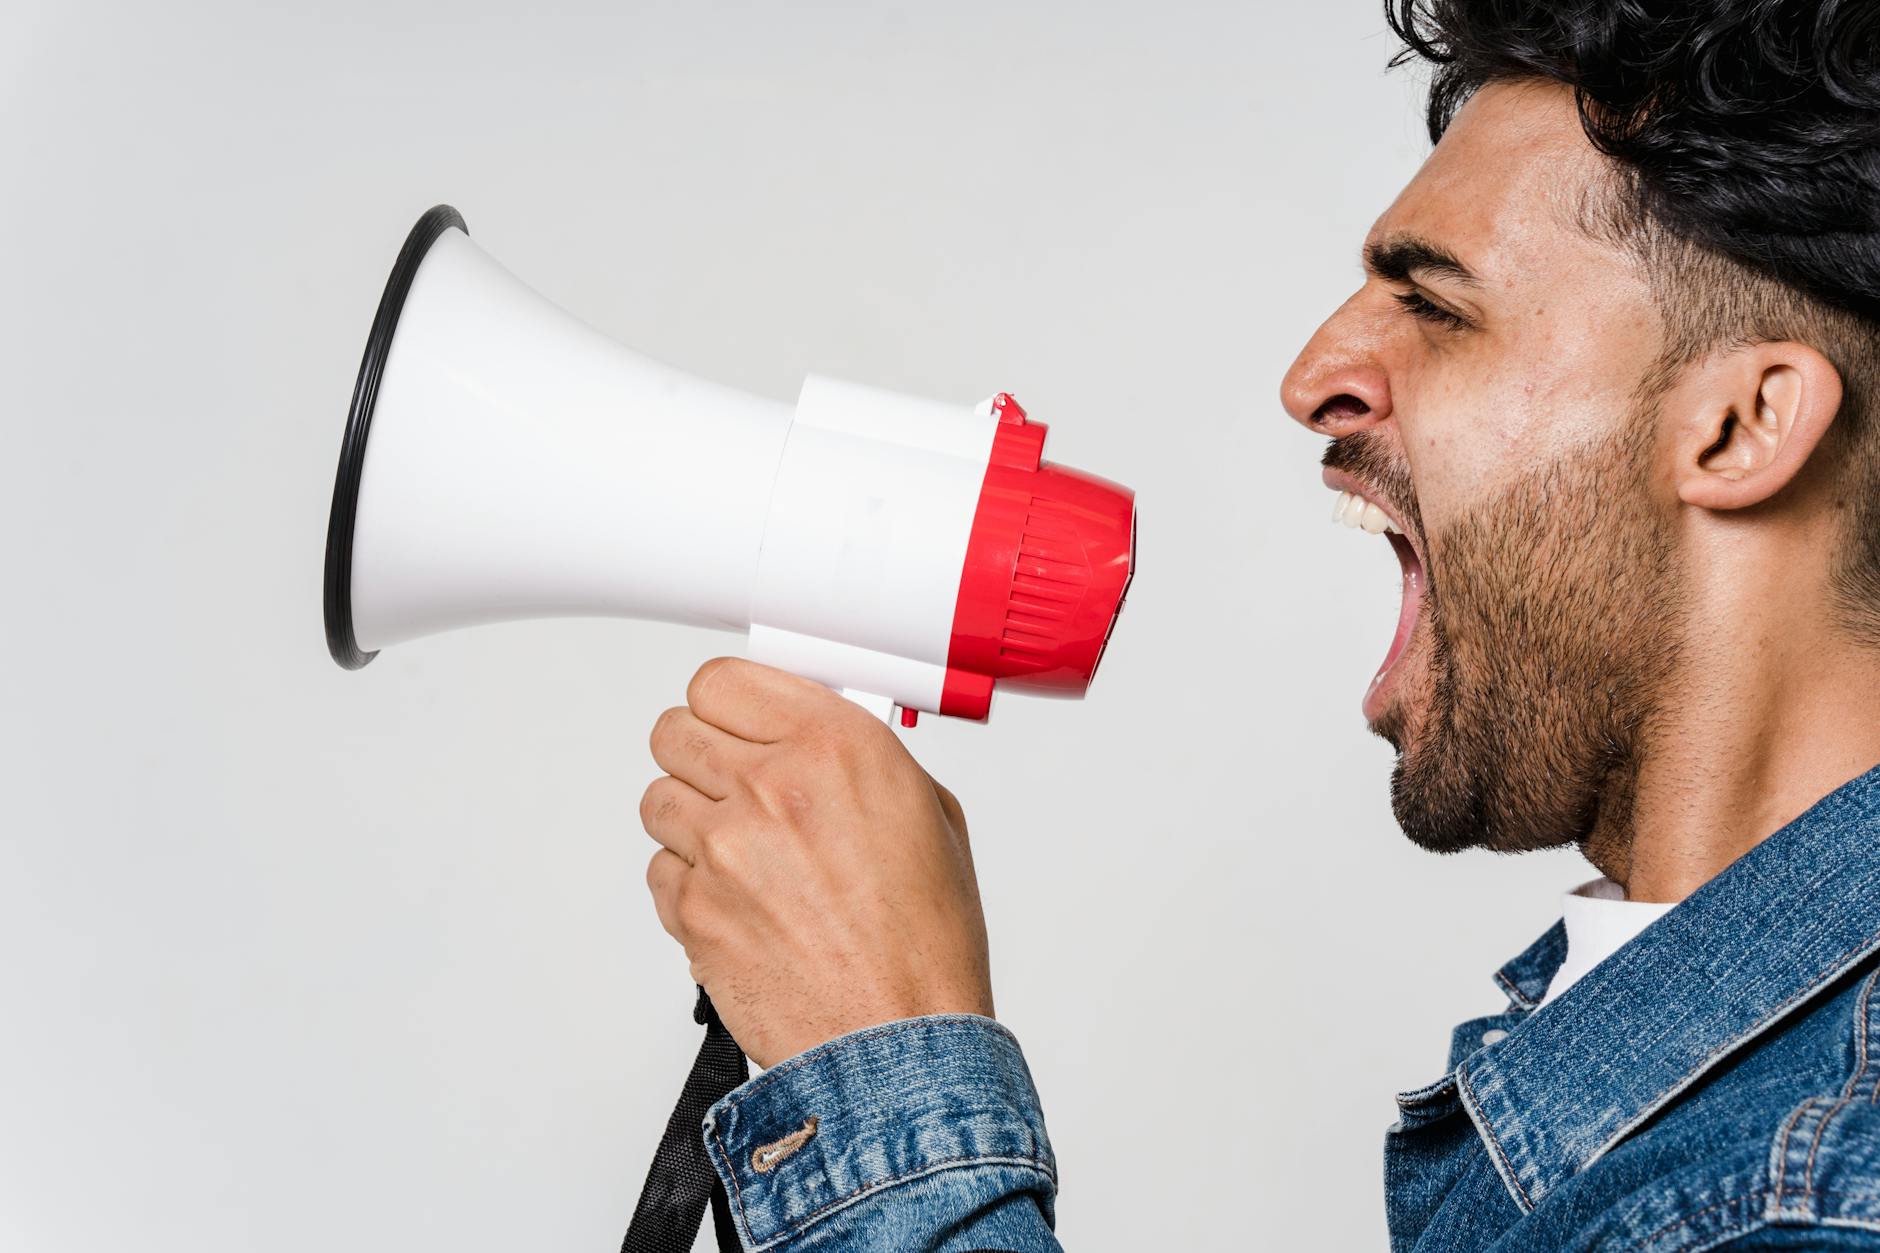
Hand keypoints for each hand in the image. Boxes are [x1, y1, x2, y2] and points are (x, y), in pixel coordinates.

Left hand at [640, 657, 993, 1067]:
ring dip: (691, 820)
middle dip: (703, 755)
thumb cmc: (925, 944)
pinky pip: (659, 870)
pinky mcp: (693, 910)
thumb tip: (819, 740)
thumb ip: (865, 760)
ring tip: (742, 854)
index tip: (739, 721)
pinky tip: (740, 902)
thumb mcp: (930, 815)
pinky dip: (689, 884)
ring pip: (658, 798)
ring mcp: (722, 849)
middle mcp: (771, 787)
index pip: (724, 680)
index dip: (729, 704)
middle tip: (734, 784)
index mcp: (837, 747)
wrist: (899, 1040)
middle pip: (675, 730)